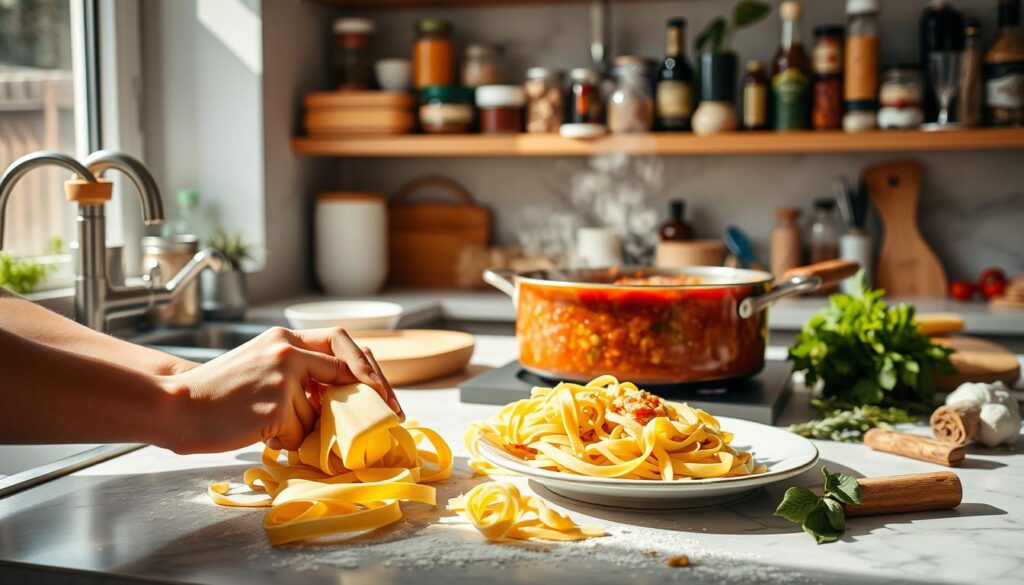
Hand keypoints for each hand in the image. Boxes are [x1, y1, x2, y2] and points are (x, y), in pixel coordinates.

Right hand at [161, 326, 401, 453]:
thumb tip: (344, 396)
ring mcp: (282, 379)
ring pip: (319, 414)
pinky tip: (258, 433)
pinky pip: (300, 435)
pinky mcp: (275, 407)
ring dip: (303, 428)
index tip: (384, 395)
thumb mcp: (262, 366)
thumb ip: (300, 373)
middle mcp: (287, 352)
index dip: (368, 370)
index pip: (343, 345)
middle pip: (347, 370)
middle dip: (372, 393)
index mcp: (285, 338)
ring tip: (266, 424)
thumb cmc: (219, 394)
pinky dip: (286, 442)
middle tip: (386, 416)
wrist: (177, 406)